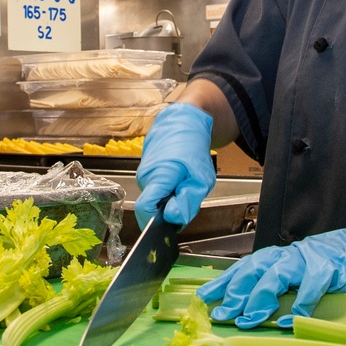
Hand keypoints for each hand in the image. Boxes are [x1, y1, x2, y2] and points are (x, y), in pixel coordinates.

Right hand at [134, 103, 214, 229]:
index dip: (156, 222)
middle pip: (151, 209)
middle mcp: (145, 178)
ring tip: (183, 184)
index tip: (171, 223)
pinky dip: (167, 193)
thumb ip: (188, 201)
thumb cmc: (192, 147)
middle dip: (168, 212)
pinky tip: (177, 181)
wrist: (183, 122)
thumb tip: (174, 220)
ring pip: (155, 201)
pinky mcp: (146, 174)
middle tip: (186, 197)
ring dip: (169, 201)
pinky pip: (155, 192)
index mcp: (157, 177)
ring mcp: (144, 176)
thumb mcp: (201, 178)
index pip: (144, 210)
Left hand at [196, 227, 345, 328]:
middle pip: (255, 269)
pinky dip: (298, 305)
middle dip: (236, 292)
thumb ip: (279, 283)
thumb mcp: (300, 270)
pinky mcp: (329, 268)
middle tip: (224, 313)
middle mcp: (290, 254)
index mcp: (280, 256)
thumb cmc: (331, 262)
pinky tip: (288, 320)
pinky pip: (310, 287)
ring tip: (249, 319)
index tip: (205, 298)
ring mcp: (309, 259)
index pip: (245, 266)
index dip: (224, 281)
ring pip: (277, 275)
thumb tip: (250, 304)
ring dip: (260, 299)